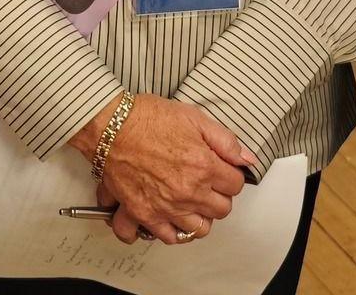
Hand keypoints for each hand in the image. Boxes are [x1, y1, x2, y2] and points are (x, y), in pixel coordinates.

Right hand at [67, 93, 254, 245]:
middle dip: (218, 197)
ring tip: (191, 204)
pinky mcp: (144, 214)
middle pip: (221, 210)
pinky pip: (165, 237)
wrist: (109, 126)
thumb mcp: (193, 117)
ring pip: (198, 229)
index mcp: (204, 166)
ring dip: (198, 217)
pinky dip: (169, 231)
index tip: (222, 171)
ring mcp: (166, 206)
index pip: (236, 185)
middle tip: (208, 185)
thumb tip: (246, 158)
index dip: (230, 175)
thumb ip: (224, 140)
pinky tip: (169, 219)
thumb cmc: (146, 118)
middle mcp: (188, 192)